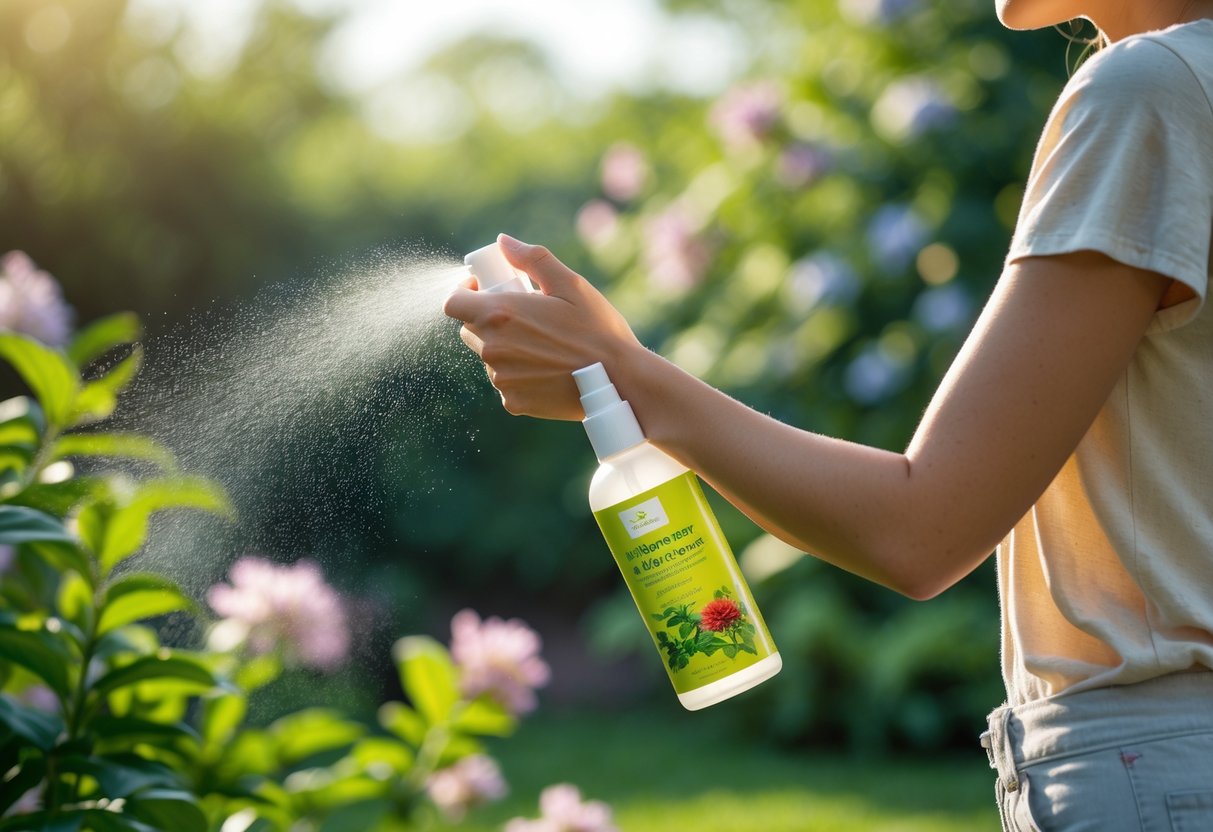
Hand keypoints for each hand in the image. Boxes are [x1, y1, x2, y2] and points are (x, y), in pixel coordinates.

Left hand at [443, 234, 642, 420]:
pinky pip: (505, 383)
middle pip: (469, 330)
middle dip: (487, 319)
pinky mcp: (513, 403)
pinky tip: (547, 369)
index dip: (463, 294)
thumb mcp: (570, 284)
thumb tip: (504, 242)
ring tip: (542, 344)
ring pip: (489, 357)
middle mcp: (492, 349)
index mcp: (499, 314)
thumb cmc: (597, 329)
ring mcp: (500, 379)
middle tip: (522, 314)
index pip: (452, 303)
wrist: (619, 381)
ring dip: (505, 347)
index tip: (483, 290)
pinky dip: (518, 374)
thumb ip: (533, 259)